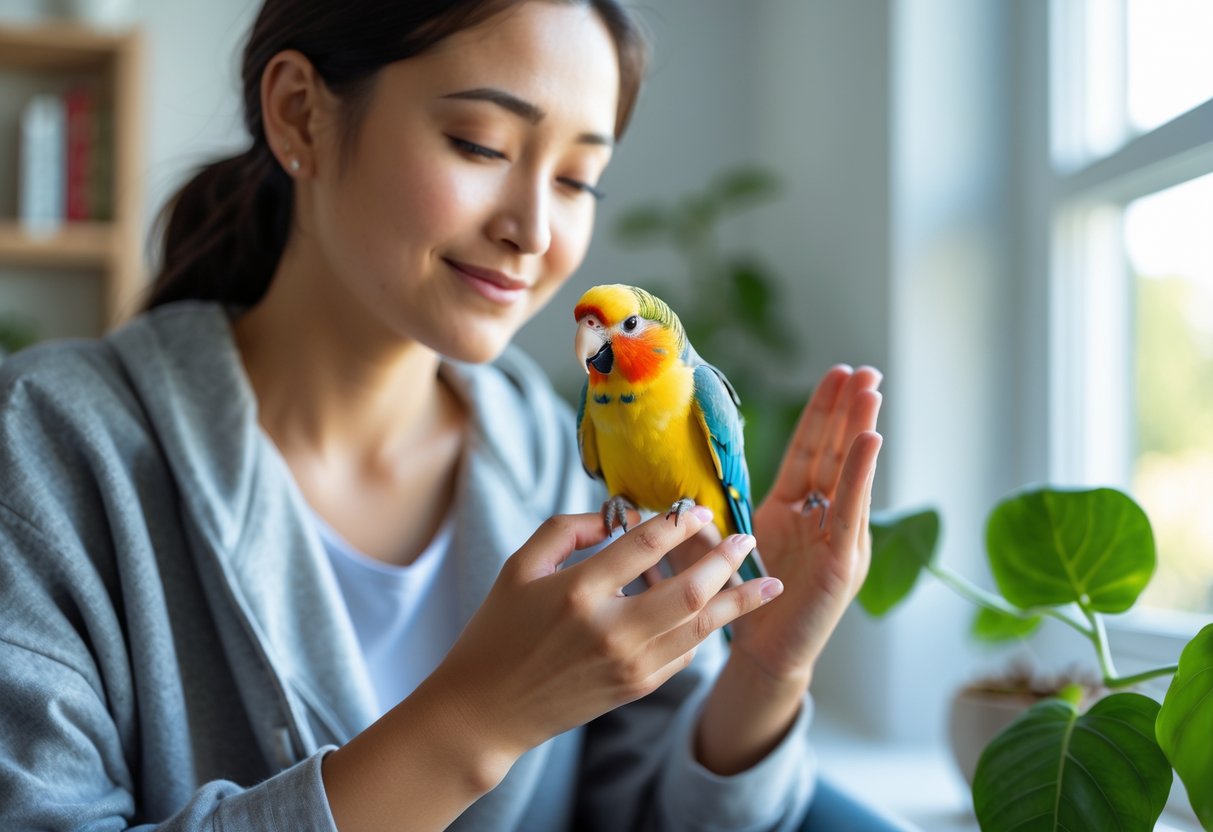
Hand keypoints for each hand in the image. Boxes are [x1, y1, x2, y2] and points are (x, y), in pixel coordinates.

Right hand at [426, 507, 780, 763]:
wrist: (488, 711)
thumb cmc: (498, 632)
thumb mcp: (519, 567)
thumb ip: (568, 529)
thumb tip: (617, 515)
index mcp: (579, 592)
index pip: (645, 545)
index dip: (677, 520)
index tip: (695, 508)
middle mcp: (612, 630)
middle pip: (691, 588)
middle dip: (726, 559)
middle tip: (745, 537)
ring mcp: (630, 664)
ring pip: (702, 626)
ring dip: (738, 600)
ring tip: (768, 582)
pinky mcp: (638, 687)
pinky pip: (686, 651)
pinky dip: (705, 628)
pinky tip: (718, 611)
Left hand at [732, 364, 883, 685]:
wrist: (764, 653)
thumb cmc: (742, 601)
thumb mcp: (719, 548)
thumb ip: (705, 519)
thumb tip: (673, 491)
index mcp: (794, 508)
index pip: (809, 451)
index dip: (820, 414)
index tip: (835, 375)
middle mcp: (822, 517)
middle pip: (835, 454)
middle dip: (848, 410)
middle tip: (865, 370)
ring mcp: (837, 537)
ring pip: (849, 475)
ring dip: (859, 430)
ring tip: (872, 392)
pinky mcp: (842, 561)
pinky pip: (850, 510)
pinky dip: (859, 474)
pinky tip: (870, 441)